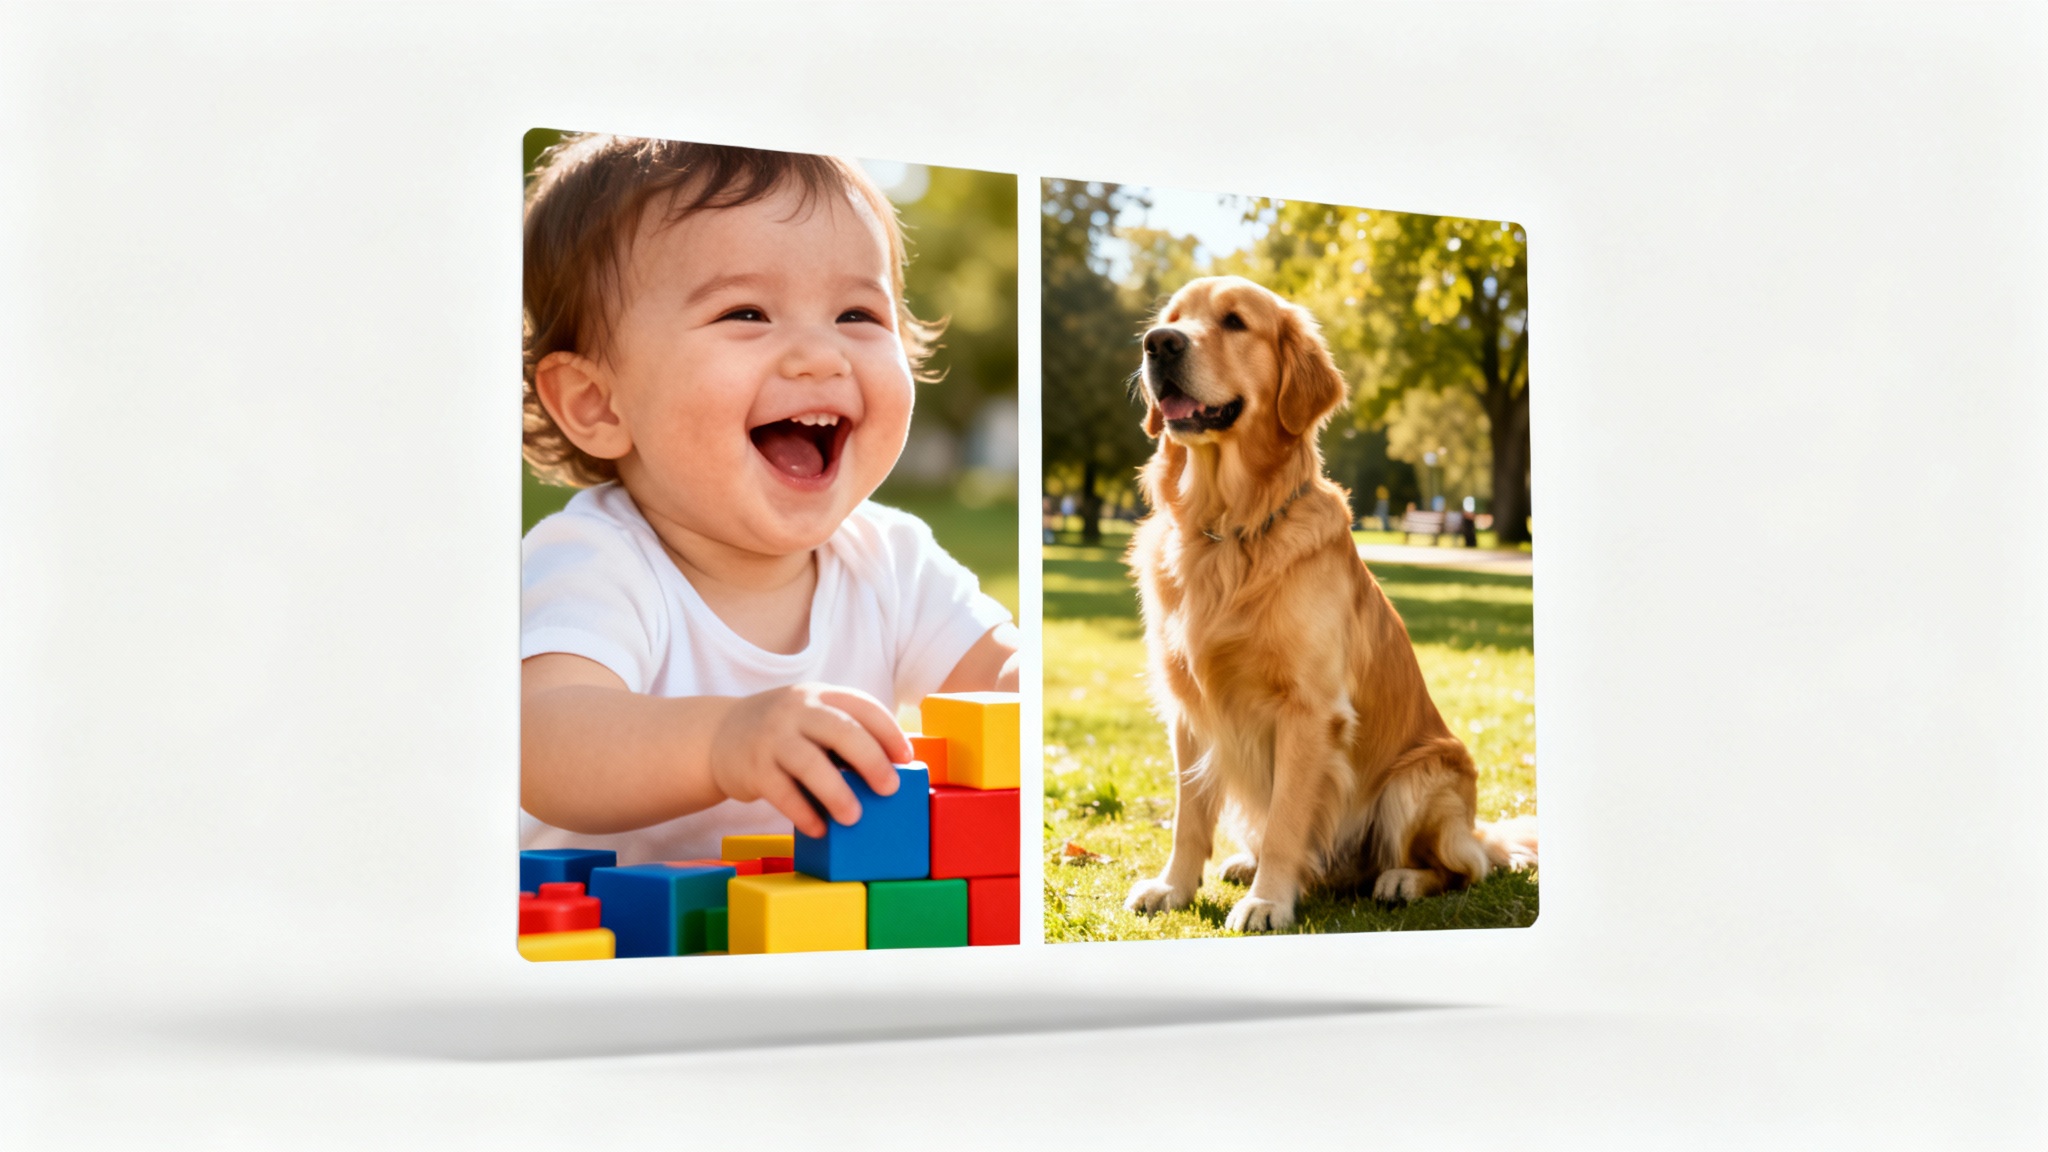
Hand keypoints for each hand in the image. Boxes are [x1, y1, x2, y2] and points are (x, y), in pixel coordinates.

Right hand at [707, 683, 911, 837]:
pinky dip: (803, 813)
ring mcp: (773, 738)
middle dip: (871, 761)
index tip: (906, 758)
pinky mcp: (753, 768)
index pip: (863, 706)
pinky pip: (782, 793)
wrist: (719, 735)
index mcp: (820, 695)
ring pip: (810, 763)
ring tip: (854, 817)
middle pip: (842, 731)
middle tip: (889, 789)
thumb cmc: (784, 732)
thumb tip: (893, 770)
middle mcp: (797, 711)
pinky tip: (819, 829)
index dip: (889, 732)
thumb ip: (845, 732)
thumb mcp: (812, 717)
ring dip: (837, 793)